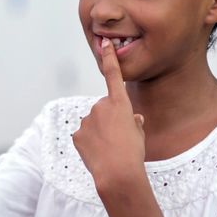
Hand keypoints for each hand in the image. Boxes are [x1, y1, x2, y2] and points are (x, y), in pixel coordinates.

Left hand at [71, 37, 145, 191]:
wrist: (118, 173)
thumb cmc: (133, 153)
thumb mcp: (139, 134)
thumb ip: (133, 121)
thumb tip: (132, 119)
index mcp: (120, 103)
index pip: (113, 75)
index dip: (109, 58)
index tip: (104, 43)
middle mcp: (100, 106)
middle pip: (104, 109)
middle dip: (109, 120)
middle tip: (118, 138)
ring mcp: (87, 119)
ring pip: (93, 124)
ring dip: (100, 133)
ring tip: (109, 148)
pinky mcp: (77, 133)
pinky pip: (85, 136)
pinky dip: (90, 143)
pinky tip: (98, 153)